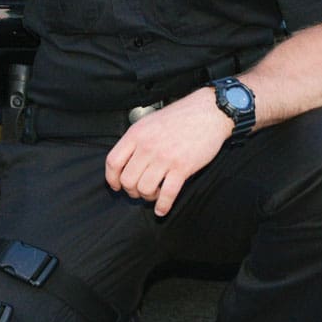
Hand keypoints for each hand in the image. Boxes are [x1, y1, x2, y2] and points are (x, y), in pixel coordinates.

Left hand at [104, 88, 231, 216]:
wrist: (209, 112)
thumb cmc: (181, 116)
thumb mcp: (150, 121)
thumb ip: (137, 139)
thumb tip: (127, 159)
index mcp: (137, 134)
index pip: (113, 161)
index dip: (112, 178)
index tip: (117, 185)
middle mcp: (147, 147)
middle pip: (127, 180)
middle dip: (132, 191)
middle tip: (139, 191)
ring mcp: (164, 158)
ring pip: (144, 189)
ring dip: (147, 197)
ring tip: (154, 194)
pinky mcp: (182, 168)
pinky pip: (167, 194)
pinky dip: (163, 206)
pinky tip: (162, 209)